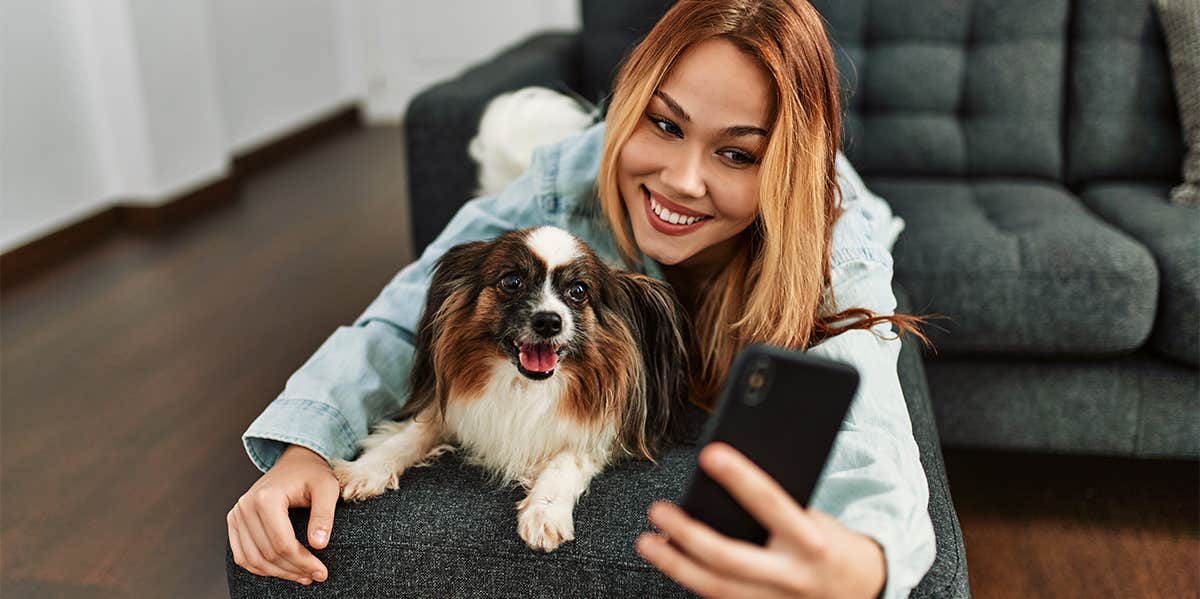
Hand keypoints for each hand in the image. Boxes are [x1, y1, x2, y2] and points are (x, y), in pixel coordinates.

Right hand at [227, 444, 339, 585]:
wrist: (294, 463)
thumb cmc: (313, 475)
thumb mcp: (327, 488)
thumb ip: (324, 515)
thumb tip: (319, 544)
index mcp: (267, 498)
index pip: (283, 543)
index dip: (303, 562)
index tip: (322, 572)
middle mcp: (246, 506)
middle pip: (268, 554)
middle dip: (293, 570)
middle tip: (316, 576)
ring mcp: (237, 514)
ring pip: (253, 559)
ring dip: (278, 573)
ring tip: (302, 576)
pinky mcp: (234, 521)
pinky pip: (242, 555)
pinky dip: (260, 568)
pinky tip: (282, 570)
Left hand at [636, 442, 886, 597]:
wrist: (862, 590)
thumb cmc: (828, 543)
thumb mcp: (814, 519)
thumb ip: (777, 508)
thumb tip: (722, 483)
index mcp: (811, 540)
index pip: (770, 503)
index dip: (740, 478)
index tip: (710, 454)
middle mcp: (792, 576)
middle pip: (728, 557)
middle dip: (687, 534)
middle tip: (658, 510)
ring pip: (716, 588)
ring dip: (674, 565)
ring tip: (647, 542)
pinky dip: (691, 582)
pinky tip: (672, 564)